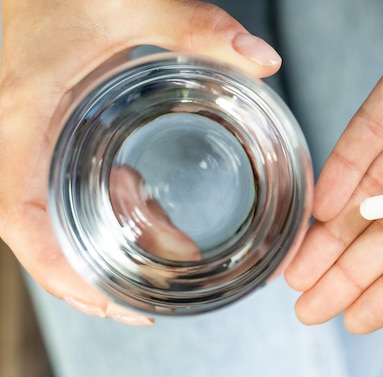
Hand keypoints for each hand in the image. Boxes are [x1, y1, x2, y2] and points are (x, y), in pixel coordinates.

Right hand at [0, 0, 280, 324]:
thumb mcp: (127, 6)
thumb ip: (196, 29)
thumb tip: (262, 62)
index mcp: (23, 123)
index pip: (24, 222)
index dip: (63, 274)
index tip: (114, 301)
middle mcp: (20, 147)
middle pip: (49, 238)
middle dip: (102, 273)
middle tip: (162, 288)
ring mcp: (31, 149)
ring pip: (65, 221)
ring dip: (120, 240)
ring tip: (176, 246)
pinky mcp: (48, 142)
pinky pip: (72, 194)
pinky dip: (116, 208)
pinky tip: (151, 204)